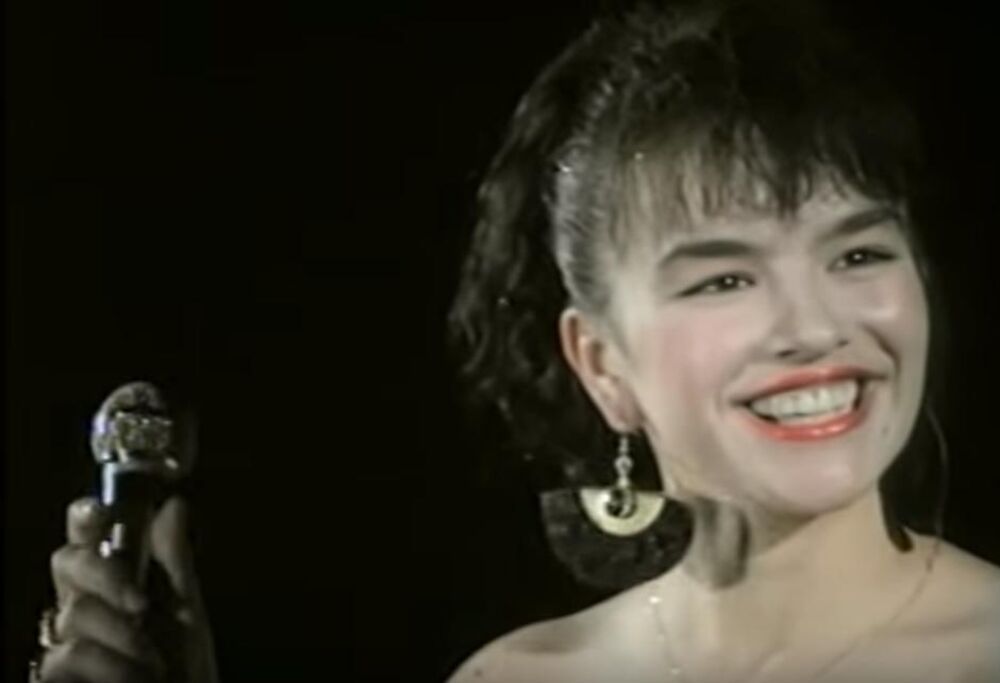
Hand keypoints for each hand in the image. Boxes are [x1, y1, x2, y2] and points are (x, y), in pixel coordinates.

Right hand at [37, 496, 218, 682]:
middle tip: (142, 606)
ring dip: (124, 639)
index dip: (85, 517)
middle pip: (68, 563)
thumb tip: (174, 504)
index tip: (99, 510)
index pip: (87, 537)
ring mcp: (63, 641)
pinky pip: (67, 657)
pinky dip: (111, 669)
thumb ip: (174, 561)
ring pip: (74, 613)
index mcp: (114, 583)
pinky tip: (132, 681)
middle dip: (107, 577)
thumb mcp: (187, 612)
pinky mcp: (54, 676)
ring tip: (154, 663)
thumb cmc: (184, 667)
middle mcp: (82, 606)